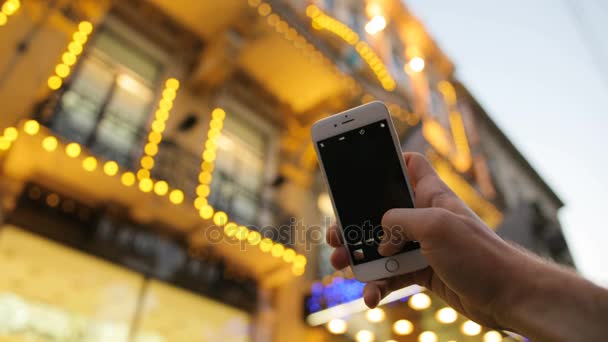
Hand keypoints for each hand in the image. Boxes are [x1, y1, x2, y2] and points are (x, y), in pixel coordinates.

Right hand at [326, 152, 526, 327]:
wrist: (506, 296)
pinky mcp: (422, 271)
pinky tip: (370, 295)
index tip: (362, 165)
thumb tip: (379, 236)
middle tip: (336, 234)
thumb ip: (400, 221)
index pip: (410, 164)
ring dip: (359, 257)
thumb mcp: (436, 226)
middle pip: (381, 212)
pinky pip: (391, 275)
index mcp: (431, 195)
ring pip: (381, 247)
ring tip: (340, 265)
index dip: (389, 159)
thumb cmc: (480, 254)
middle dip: (355, 223)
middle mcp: (424, 217)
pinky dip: (378, 284)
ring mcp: (422, 245)